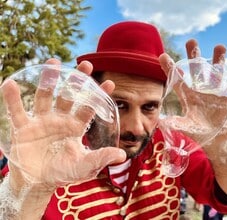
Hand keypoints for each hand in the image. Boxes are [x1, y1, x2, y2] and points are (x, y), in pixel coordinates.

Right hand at [1, 59, 125, 187]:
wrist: (38, 183)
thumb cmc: (63, 173)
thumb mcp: (84, 167)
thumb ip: (100, 158)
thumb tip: (123, 154)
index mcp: (76, 126)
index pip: (89, 107)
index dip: (99, 96)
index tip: (110, 82)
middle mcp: (60, 119)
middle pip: (68, 96)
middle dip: (76, 80)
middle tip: (86, 64)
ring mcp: (41, 121)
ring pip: (44, 97)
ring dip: (48, 80)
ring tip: (53, 63)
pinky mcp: (23, 128)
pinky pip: (17, 111)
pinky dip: (12, 98)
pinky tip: (10, 83)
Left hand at [159, 39, 226, 149]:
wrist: (216, 140)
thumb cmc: (199, 133)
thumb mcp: (186, 128)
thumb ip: (176, 123)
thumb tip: (161, 121)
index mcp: (188, 95)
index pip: (177, 79)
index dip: (170, 68)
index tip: (162, 55)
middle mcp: (200, 90)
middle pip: (197, 69)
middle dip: (194, 55)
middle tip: (191, 41)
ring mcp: (215, 92)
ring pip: (216, 72)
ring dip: (218, 60)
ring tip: (220, 47)